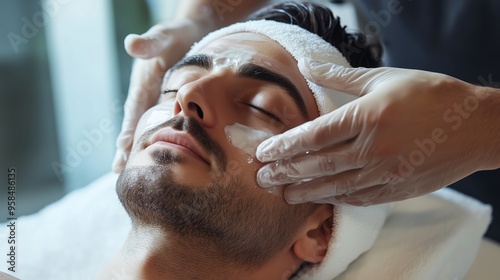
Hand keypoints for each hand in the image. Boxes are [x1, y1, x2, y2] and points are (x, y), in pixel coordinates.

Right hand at [112, 19, 209, 172]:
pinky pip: (166, 124)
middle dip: (128, 147)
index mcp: (143, 84)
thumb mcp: (165, 36)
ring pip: (150, 128)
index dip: (128, 129)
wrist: (190, 30)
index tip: (121, 150)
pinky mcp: (171, 102)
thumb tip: (132, 44)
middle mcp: (147, 95)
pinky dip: (164, 139)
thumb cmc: (177, 34)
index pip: (134, 111)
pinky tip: (167, 155)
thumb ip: (151, 42)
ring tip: (136, 170)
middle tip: (119, 171)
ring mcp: (157, 100)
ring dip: (144, 148)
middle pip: (136, 125)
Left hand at [256, 60, 491, 205]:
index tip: (264, 152)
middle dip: (286, 172)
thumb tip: (306, 65)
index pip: (314, 135)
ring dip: (305, 191)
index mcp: (367, 117)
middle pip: (318, 164)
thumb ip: (340, 76)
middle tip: (262, 178)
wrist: (476, 126)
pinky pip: (359, 198)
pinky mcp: (397, 189)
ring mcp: (386, 172)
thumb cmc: (431, 95)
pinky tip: (319, 199)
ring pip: (335, 186)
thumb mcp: (384, 78)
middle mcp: (373, 148)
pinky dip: (335, 199)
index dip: (285, 145)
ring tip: (281, 194)